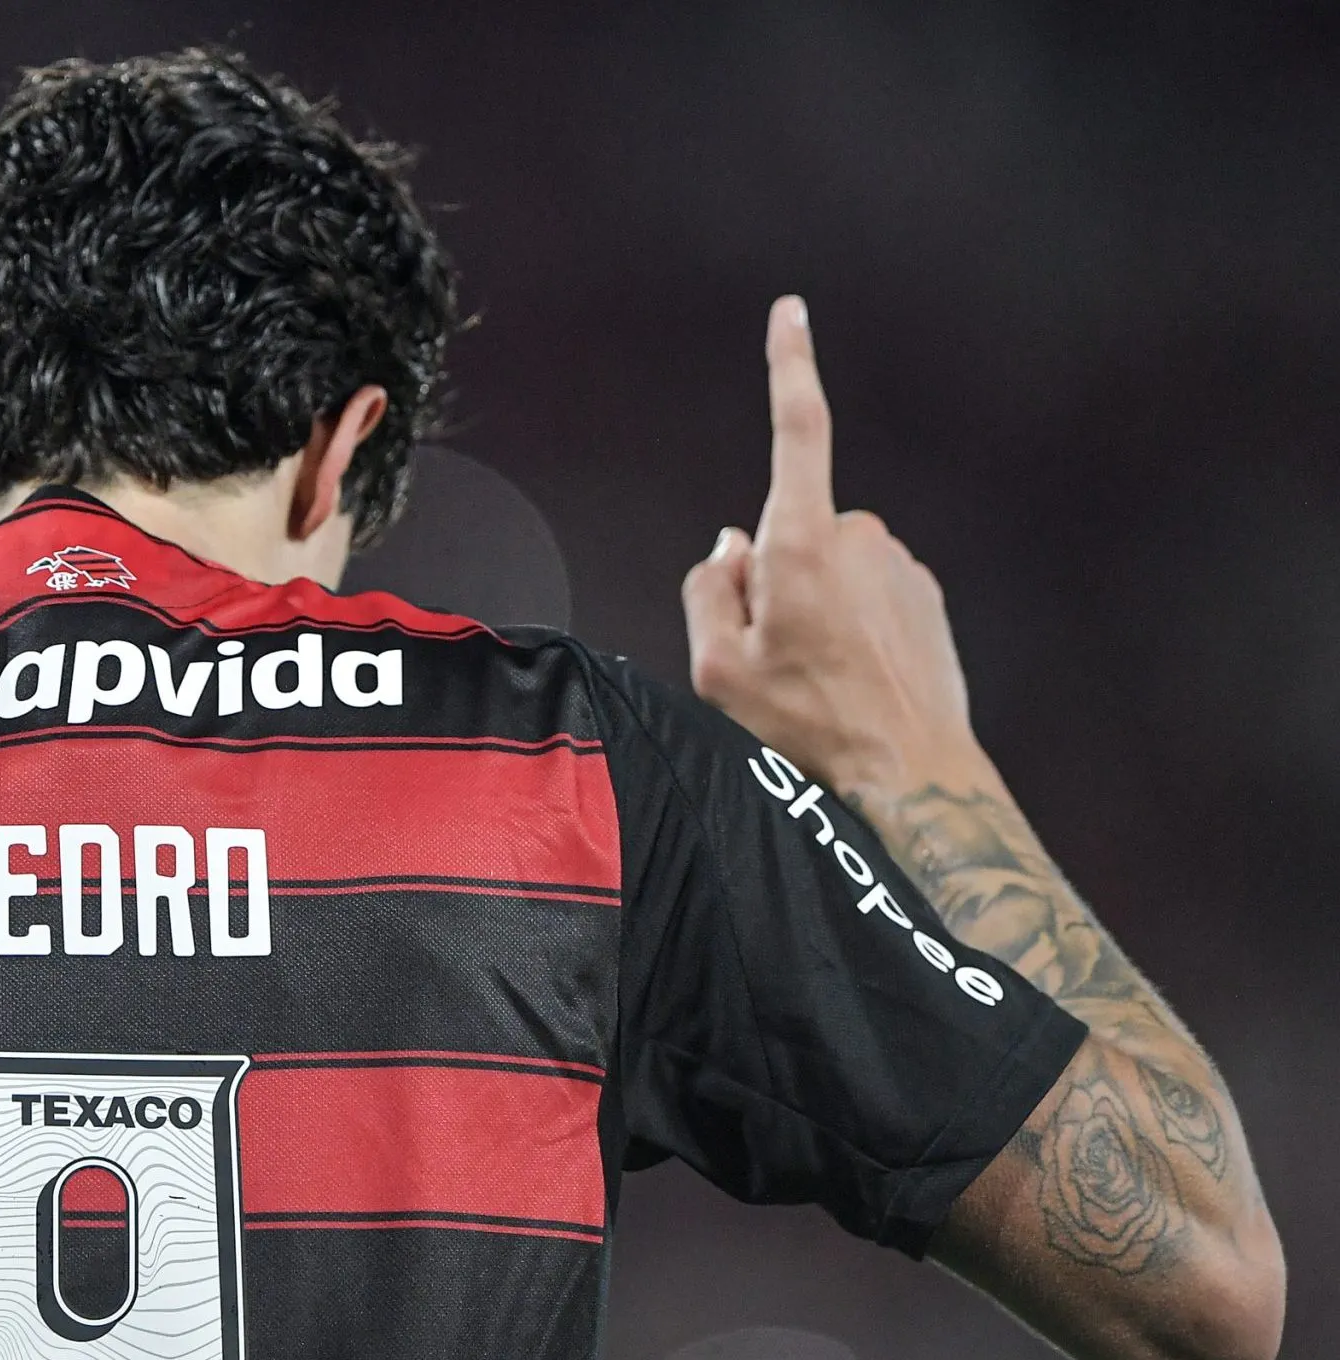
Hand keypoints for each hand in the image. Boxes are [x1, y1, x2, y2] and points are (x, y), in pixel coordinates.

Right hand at [679, 297, 991, 795]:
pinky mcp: (926, 595)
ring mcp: (899, 565)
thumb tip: (730, 545)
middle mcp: (859, 539)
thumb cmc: (809, 726)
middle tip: (772, 655)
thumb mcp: (717, 669)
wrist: (910, 773)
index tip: (790, 311)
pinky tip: (853, 680)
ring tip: (818, 678)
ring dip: (814, 605)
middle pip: (791, 530)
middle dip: (772, 576)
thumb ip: (709, 588)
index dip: (790, 365)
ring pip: (830, 566)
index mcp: (802, 543)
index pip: (798, 430)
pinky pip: (868, 593)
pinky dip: (852, 625)